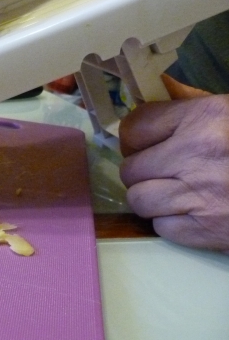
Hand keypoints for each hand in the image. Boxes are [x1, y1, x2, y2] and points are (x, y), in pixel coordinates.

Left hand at [119, 95, 228, 248]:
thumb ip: (192, 108)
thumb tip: (152, 108)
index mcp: (205, 118)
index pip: (135, 127)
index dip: (135, 139)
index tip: (144, 145)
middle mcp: (195, 155)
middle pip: (131, 168)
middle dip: (142, 171)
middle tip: (161, 172)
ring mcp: (200, 195)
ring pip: (139, 200)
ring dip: (152, 199)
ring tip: (174, 194)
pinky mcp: (208, 231)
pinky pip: (162, 228)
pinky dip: (172, 223)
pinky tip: (193, 214)